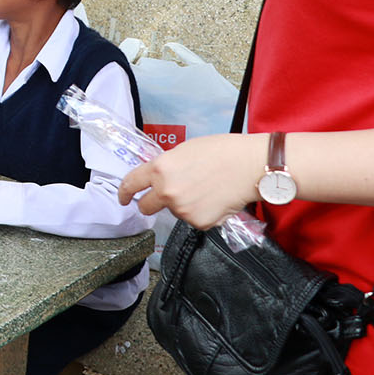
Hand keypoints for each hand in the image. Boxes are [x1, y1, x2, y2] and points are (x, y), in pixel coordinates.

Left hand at [117, 132, 267, 228]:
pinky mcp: (199, 222)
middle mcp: (166, 191)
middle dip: (150, 204)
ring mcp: (182, 209)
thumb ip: (165, 167)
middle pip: (146, 207)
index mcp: (160, 169)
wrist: (250, 166)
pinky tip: (214, 200)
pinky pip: (193, 220)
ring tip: (204, 190)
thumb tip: (158, 178)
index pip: (131, 184)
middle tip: (163, 199)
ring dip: (182, 205)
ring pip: (174, 212)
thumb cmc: (221, 151)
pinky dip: (201, 213)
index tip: (123, 198)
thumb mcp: (183, 151)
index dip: (124, 192)